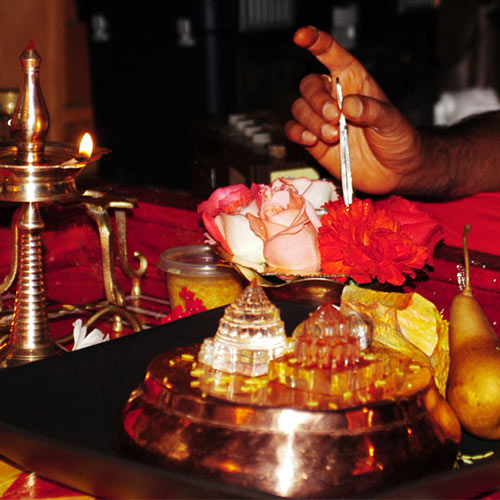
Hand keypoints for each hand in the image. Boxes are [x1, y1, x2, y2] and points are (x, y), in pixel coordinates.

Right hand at [285, 26, 423, 195]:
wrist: (395, 171)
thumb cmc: (398, 140)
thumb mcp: (392, 122)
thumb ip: (372, 111)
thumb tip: (349, 105)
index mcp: (354, 82)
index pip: (332, 55)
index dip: (316, 42)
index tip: (302, 36)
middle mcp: (334, 98)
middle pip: (309, 86)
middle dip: (317, 101)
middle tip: (335, 118)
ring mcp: (322, 120)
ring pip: (299, 109)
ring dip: (311, 121)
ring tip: (333, 135)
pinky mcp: (314, 142)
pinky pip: (293, 130)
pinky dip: (298, 133)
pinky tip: (313, 140)